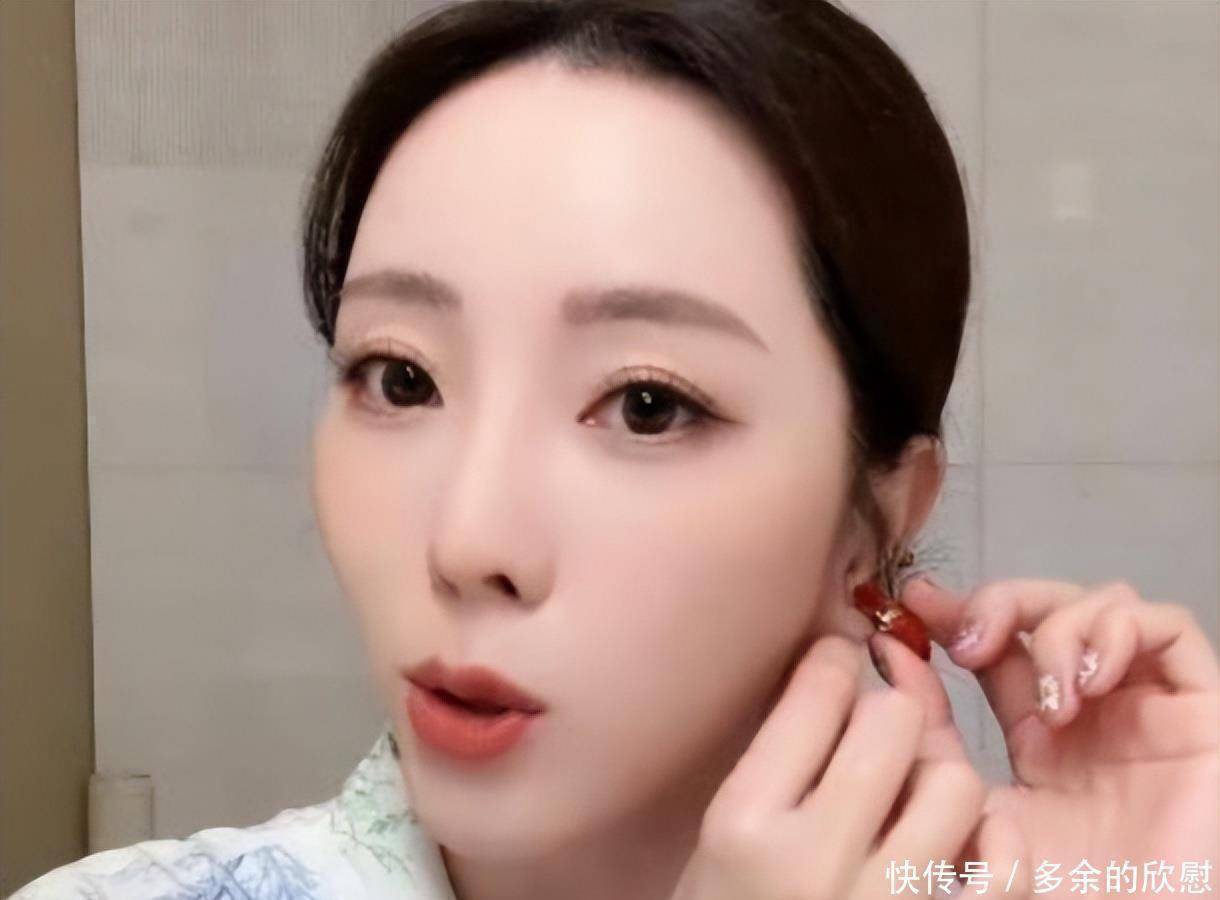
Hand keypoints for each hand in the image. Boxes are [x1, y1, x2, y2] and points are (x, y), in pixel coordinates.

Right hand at [671, 634, 1023, 899]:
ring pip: (955, 782)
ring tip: (914, 800)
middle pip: (891, 723)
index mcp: (745, 824)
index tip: (839, 666)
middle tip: (876, 732)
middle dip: (887, 712)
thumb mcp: (719, 842)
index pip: (815, 694)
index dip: (834, 662)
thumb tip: (838, 672)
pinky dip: (994, 841)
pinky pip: (1005, 864)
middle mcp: (815, 860)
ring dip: (938, 778)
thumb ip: (774, 767)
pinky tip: (965, 842)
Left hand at [899, 576, 1219, 897]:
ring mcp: (1148, 707)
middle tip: (967, 641)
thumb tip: (887, 653)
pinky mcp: (1202, 710)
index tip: (912, 600)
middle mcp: (1095, 711)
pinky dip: (1119, 632)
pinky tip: (1091, 685)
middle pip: (1048, 609)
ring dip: (1061, 630)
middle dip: (1000, 603)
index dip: (957, 612)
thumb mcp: (973, 809)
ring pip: (1105, 603)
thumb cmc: (1058, 887)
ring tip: (1050, 703)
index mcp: (1039, 735)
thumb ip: (930, 738)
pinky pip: (1171, 627)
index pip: (998, 646)